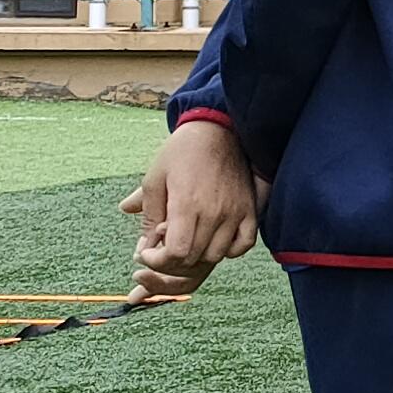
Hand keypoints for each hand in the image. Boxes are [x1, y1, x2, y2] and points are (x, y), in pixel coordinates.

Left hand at [121, 118, 260, 300]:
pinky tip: (211, 242)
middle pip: (193, 258)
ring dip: (196, 257)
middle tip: (159, 251)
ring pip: (216, 256)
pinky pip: (242, 245)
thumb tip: (143, 247)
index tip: (146, 253)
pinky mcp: (249, 211)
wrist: (219, 131)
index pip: (176, 253)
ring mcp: (235, 213)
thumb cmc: (182, 152)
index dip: (158, 260)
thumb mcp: (154, 179)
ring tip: (183, 244)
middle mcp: (214, 213)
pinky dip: (227, 251)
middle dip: (170, 262)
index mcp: (187, 204)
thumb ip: (147, 214)